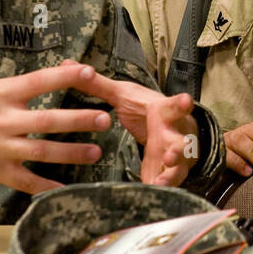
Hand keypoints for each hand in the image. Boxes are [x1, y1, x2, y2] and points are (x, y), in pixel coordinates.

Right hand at [0, 47, 110, 194]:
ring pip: (44, 150)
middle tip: (105, 120)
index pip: (40, 81)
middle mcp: (4, 119)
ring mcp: (0, 146)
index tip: (90, 72)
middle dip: (80, 120)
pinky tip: (64, 189)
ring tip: (95, 153)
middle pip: (50, 118)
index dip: (67, 75)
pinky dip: (45, 186)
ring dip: (72, 152)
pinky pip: (25, 181)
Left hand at [60, 62, 199, 185]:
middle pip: (181, 139)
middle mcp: (174, 132)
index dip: (181, 104)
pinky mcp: (170, 170)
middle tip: (171, 153)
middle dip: (179, 147)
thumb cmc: (146, 109)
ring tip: (160, 180)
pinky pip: (169, 180)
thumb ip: (97, 84)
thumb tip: (67, 63)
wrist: (172, 128)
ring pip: (179, 164)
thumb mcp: (123, 95)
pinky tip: (153, 190)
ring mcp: (176, 153)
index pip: (174, 105)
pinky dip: (162, 186)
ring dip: (171, 172)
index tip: (185, 100)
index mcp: (164, 111)